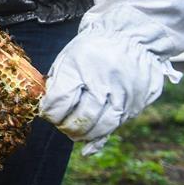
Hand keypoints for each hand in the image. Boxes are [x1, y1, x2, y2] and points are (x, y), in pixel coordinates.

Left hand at [39, 32, 180, 154]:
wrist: (132, 36)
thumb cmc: (93, 48)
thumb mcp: (69, 57)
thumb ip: (58, 82)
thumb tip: (48, 109)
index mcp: (81, 67)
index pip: (60, 101)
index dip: (49, 112)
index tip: (46, 112)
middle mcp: (104, 83)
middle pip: (81, 118)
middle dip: (65, 126)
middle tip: (59, 123)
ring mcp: (124, 95)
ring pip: (101, 126)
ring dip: (82, 135)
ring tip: (73, 131)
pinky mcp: (137, 103)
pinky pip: (117, 126)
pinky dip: (100, 140)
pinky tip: (88, 148)